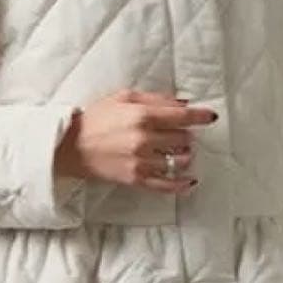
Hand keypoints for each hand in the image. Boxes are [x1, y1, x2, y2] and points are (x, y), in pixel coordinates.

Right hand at [53, 87, 216, 192]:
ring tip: (179, 152)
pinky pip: (166, 185)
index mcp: (143, 115)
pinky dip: (182, 185)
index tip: (211, 116)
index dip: (201, 116)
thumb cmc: (96, 118)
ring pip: (179, 161)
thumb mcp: (123, 97)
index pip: (183, 116)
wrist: (71, 145)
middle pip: (183, 139)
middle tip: (180, 133)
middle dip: (186, 135)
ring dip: (184, 156)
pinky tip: (190, 181)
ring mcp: (142, 161)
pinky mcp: (136, 179)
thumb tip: (183, 102)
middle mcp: (145, 139)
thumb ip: (155, 98)